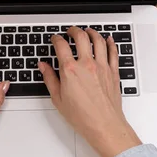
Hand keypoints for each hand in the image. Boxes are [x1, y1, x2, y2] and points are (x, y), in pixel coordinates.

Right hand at [38, 27, 140, 156]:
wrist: (104, 125)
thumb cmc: (82, 116)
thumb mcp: (58, 99)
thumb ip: (50, 78)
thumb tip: (43, 66)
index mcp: (70, 70)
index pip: (61, 46)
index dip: (56, 39)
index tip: (55, 39)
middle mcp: (87, 64)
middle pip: (81, 37)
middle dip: (74, 30)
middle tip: (70, 31)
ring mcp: (102, 67)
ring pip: (98, 40)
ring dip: (92, 32)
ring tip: (88, 31)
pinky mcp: (113, 72)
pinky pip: (113, 52)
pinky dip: (110, 43)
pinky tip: (108, 40)